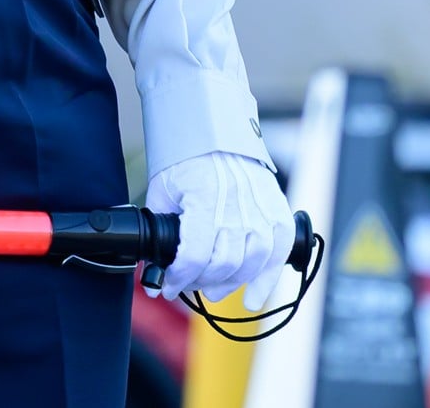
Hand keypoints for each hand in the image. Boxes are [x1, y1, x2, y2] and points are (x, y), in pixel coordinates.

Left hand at [148, 150, 294, 302]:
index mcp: (205, 198)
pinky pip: (278, 253)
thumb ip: (158, 229)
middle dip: (201, 282)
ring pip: (251, 263)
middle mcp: (237, 206)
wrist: (217, 133)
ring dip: (230, 284)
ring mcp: (261, 209)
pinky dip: (268, 279)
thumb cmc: (186, 161)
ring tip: (212, 291)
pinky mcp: (277, 211)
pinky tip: (254, 296)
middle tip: (188, 285)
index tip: (167, 287)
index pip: (193, 254)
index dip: (178, 278)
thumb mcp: (163, 191)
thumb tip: (150, 272)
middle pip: (223, 263)